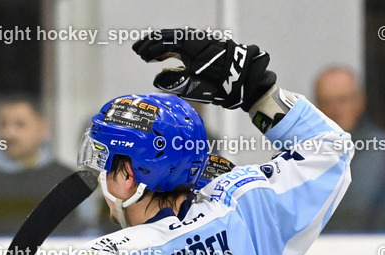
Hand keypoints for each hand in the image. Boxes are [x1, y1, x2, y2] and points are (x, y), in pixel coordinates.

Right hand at [132, 28, 275, 110]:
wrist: (246, 80)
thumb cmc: (222, 84)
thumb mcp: (195, 86)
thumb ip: (174, 81)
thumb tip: (157, 77)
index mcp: (189, 46)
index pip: (164, 43)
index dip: (150, 49)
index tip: (140, 54)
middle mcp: (194, 41)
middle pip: (169, 38)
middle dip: (152, 44)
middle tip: (139, 51)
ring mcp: (201, 43)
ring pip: (176, 40)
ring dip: (162, 45)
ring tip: (150, 53)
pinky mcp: (206, 49)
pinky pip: (184, 44)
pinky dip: (173, 48)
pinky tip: (168, 55)